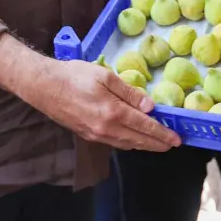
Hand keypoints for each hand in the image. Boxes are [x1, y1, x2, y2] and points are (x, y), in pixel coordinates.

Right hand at [30, 57, 180, 151]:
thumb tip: (150, 107)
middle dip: (157, 144)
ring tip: (157, 142)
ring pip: (126, 144)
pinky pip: (114, 143)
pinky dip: (129, 142)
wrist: (43, 86)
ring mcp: (95, 135)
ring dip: (143, 145)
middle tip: (172, 144)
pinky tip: (134, 137)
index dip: (162, 134)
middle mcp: (106, 129)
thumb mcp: (105, 76)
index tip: (176, 139)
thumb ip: (129, 92)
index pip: (145, 127)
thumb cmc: (74, 76)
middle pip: (138, 141)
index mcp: (113, 113)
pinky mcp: (87, 135)